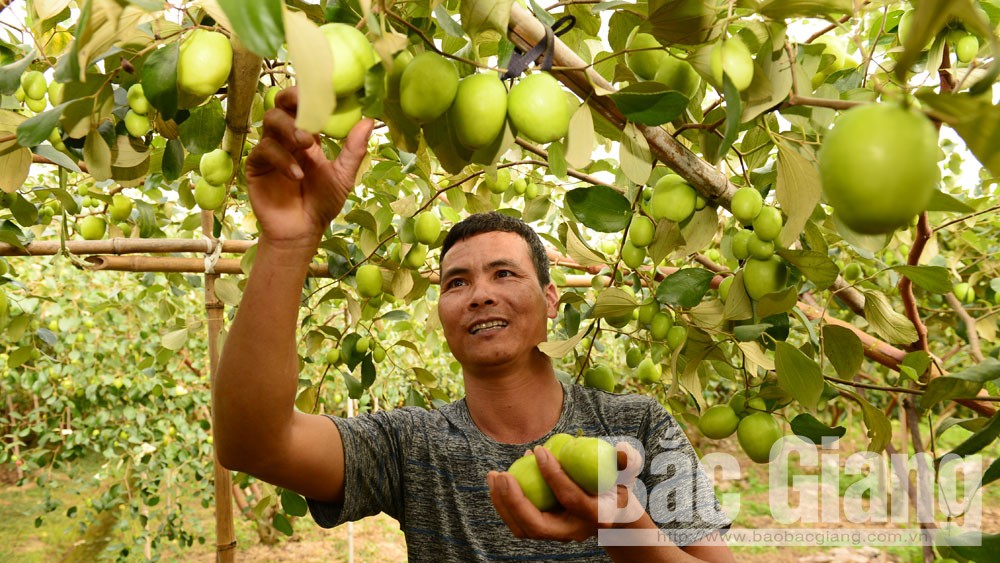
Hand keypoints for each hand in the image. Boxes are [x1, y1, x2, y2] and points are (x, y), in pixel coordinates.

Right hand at [245, 87, 373, 251]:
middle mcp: (287, 136)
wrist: (303, 230)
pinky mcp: (256, 165)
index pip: (305, 103)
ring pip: (271, 121)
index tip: (328, 88)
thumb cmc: (323, 202)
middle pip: (281, 103)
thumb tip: (369, 120)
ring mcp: (270, 149)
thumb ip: (354, 149)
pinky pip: (264, 150)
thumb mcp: (343, 175)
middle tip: (309, 107)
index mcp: (309, 134)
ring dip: (290, 128)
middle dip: (293, 99)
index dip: (312, 93)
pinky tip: (297, 174)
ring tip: (306, 144)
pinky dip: (282, 159)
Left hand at [486, 442, 645, 541]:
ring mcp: (556, 534)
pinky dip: (505, 502)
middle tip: (502, 474)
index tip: (539, 450)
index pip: (570, 498)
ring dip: (503, 504)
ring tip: (493, 476)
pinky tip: (499, 479)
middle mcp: (573, 532)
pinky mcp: (543, 529)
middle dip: (515, 502)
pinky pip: (518, 522)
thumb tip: (622, 451)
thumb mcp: (625, 473)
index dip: (554, 475)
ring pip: (523, 528)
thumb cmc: (616, 483)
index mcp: (596, 517)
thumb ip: (624, 462)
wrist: (611, 512)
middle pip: (538, 526)